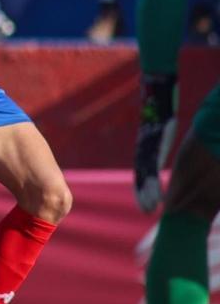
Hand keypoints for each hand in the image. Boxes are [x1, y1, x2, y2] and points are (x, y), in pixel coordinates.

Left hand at [134, 74, 176, 212]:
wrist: (156, 92)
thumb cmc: (158, 107)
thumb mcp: (159, 126)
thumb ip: (158, 137)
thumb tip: (161, 139)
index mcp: (146, 146)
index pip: (143, 170)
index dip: (143, 187)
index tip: (146, 203)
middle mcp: (145, 149)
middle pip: (141, 176)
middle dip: (143, 194)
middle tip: (145, 211)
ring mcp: (149, 147)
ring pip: (145, 175)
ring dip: (146, 193)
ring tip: (148, 209)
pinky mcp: (155, 145)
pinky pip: (152, 167)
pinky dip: (152, 183)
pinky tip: (157, 196)